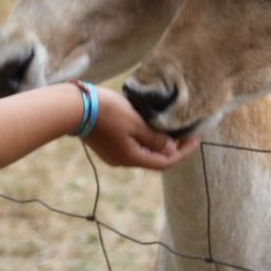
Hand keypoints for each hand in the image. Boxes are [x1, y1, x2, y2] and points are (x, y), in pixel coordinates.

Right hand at [83, 86, 199, 169]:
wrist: (73, 107)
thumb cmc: (107, 112)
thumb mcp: (136, 122)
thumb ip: (155, 137)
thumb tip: (171, 149)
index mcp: (131, 157)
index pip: (165, 162)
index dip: (183, 152)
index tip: (196, 138)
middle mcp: (122, 160)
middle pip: (154, 159)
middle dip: (172, 148)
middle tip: (185, 133)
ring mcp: (113, 154)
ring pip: (142, 152)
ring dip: (158, 143)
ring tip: (170, 128)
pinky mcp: (106, 144)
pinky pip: (132, 145)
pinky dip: (145, 139)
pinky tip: (149, 126)